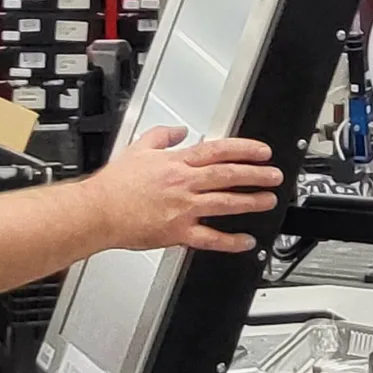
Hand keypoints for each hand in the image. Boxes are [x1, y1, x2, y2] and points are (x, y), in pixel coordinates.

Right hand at [84, 125, 283, 253]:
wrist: (98, 211)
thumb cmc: (114, 185)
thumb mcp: (138, 148)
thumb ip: (162, 136)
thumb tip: (179, 131)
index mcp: (176, 162)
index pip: (218, 151)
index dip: (245, 149)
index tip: (262, 151)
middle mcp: (183, 184)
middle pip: (228, 175)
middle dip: (256, 175)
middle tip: (274, 175)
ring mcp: (182, 209)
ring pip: (225, 203)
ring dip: (250, 202)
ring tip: (268, 200)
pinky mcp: (177, 232)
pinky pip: (210, 237)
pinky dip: (230, 241)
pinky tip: (245, 241)